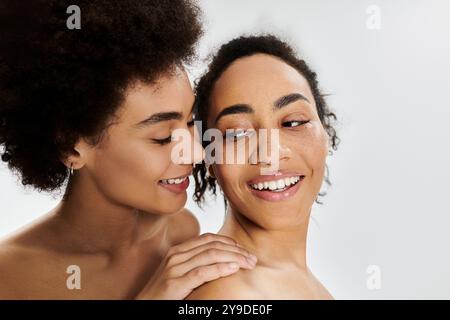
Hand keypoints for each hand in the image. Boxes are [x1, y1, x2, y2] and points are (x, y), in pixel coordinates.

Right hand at [135, 233, 256, 298]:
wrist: (143, 307)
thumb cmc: (163, 294)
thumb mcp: (178, 274)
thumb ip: (195, 264)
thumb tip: (221, 260)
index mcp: (178, 251)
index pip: (208, 238)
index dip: (229, 242)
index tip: (244, 250)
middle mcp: (176, 255)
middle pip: (213, 245)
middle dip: (236, 250)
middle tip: (253, 258)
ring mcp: (174, 268)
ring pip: (210, 255)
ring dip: (234, 258)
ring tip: (249, 263)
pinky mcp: (174, 284)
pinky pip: (202, 272)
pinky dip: (220, 269)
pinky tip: (234, 269)